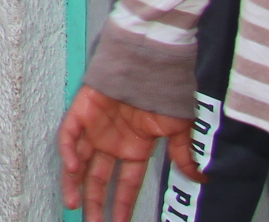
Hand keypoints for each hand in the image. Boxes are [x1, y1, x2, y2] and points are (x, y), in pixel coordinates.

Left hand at [56, 85, 195, 218]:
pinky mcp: (81, 111)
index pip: (124, 183)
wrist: (150, 62)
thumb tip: (200, 179)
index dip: (120, 204)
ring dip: (74, 183)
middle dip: (94, 202)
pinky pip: (69, 135)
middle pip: (98, 178)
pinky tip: (74, 168)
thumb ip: (182, 155)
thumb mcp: (178, 128)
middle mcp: (111, 142)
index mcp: (133, 148)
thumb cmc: (164, 91)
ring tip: (74, 205)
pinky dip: (68, 151)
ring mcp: (94, 128)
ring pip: (78, 161)